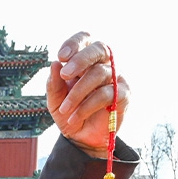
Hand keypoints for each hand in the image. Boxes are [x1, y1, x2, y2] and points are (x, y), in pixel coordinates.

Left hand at [47, 32, 129, 157]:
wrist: (81, 138)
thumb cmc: (69, 113)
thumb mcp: (55, 100)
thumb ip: (54, 84)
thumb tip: (54, 64)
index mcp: (85, 61)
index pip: (85, 40)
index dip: (75, 43)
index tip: (61, 56)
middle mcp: (103, 65)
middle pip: (99, 49)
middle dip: (81, 59)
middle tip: (65, 74)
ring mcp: (115, 78)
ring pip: (99, 74)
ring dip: (78, 92)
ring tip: (65, 109)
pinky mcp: (123, 95)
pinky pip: (106, 94)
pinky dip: (87, 106)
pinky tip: (75, 117)